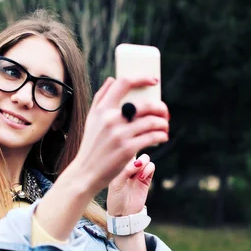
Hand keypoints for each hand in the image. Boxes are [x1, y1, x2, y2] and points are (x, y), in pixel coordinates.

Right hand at [69, 77, 168, 194]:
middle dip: (160, 107)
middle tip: (165, 112)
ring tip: (164, 126)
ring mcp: (119, 134)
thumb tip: (112, 79)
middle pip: (145, 104)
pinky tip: (162, 137)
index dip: (142, 78)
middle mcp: (110, 119)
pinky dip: (161, 135)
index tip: (154, 80)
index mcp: (102, 109)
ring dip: (163, 123)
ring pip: (151, 121)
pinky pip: (152, 137)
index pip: (124, 83)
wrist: (86, 172)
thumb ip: (100, 98)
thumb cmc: (91, 145)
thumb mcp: (91, 119)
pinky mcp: (127, 149)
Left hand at [106, 154, 154, 215]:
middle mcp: (129, 166)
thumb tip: (137, 162)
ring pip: (146, 158)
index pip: (124, 150)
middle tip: (135, 163)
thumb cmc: (115, 198)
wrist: (123, 213)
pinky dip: (148, 169)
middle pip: (137, 151)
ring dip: (143, 162)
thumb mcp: (115, 184)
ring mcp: (138, 172)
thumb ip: (125, 171)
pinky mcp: (146, 179)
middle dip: (137, 154)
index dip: (127, 147)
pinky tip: (141, 177)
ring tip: (138, 172)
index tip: (128, 149)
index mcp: (118, 165)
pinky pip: (151, 167)